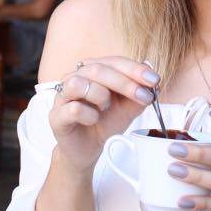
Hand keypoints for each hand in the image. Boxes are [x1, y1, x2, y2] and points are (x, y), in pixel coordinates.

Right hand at [49, 58, 159, 173]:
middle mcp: (75, 77)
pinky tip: (93, 120)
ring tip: (106, 108)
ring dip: (101, 95)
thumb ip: (140, 94)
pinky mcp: (56, 116)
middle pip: (98, 69)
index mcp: (93, 70)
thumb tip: (154, 82)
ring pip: (80, 83)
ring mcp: (62, 96)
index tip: (154, 80)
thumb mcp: (129, 108)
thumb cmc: (106, 122)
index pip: (114, 61)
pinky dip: (89, 115)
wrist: (89, 149)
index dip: (135, 69)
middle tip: (143, 96)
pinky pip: (73, 108)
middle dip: (125, 82)